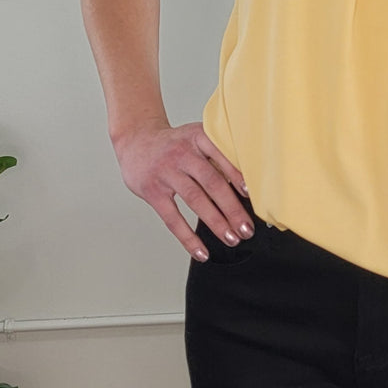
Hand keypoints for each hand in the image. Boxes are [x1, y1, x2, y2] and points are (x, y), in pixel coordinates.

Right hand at [112, 120, 253, 260]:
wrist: (136, 140)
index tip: (251, 194)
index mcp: (198, 136)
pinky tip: (201, 251)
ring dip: (216, 222)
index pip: (221, 156)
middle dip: (232, 208)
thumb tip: (245, 185)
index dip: (237, 175)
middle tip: (246, 228)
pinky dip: (188, 237)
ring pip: (195, 199)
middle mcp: (182, 152)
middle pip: (212, 182)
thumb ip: (217, 154)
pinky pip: (172, 218)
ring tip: (231, 238)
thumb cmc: (174, 144)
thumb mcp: (195, 137)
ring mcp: (166, 171)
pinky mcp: (152, 191)